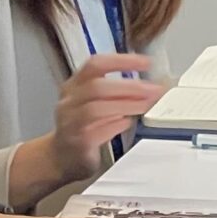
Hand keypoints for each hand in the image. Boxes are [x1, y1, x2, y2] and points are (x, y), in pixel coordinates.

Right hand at [11, 53, 171, 205]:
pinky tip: (128, 122)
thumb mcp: (94, 103)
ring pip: (96, 109)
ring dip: (126, 105)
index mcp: (75, 85)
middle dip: (129, 87)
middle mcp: (70, 101)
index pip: (95, 64)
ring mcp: (71, 122)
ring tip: (146, 105)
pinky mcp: (78, 142)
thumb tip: (149, 87)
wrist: (61, 156)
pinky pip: (96, 132)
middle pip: (97, 86)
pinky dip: (115, 126)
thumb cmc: (83, 126)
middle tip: (154, 90)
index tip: (146, 62)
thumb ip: (116, 93)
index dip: (121, 61)